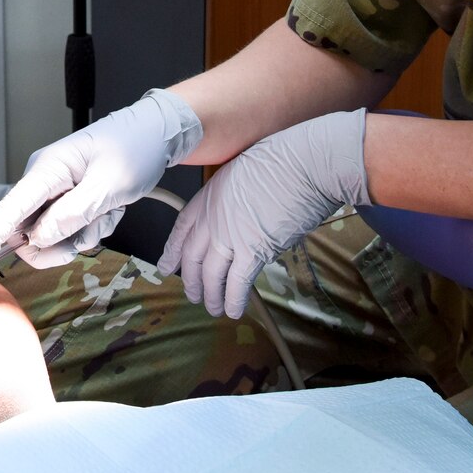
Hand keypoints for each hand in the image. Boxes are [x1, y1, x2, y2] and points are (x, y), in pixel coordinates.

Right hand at [0, 89, 202, 271]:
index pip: (10, 209)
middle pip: (30, 231)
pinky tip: (111, 209)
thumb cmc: (135, 148)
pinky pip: (71, 230)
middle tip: (93, 232)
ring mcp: (56, 192)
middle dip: (60, 243)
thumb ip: (74, 213)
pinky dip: (92, 228)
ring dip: (84, 234)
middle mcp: (44, 181)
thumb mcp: (110, 183)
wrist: (158, 134)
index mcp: (47, 169)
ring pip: (54, 235)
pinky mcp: (69, 201)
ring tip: (109, 211)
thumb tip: (39, 237)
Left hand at [158, 109, 369, 318]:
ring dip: (211, 296)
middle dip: (192, 280)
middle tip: (193, 294)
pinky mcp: (253, 251)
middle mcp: (213, 217)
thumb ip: (234, 200)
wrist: (305, 165)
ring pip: (212, 275)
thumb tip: (243, 219)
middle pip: (193, 257)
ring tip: (213, 308)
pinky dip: (234, 300)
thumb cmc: (285, 161)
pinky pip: (237, 283)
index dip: (173, 251)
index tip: (167, 266)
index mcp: (210, 194)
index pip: (182, 228)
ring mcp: (230, 236)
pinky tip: (233, 310)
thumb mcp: (244, 173)